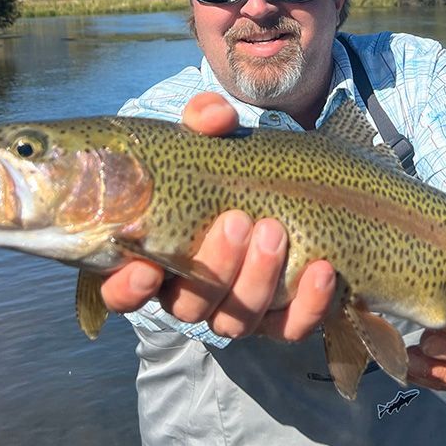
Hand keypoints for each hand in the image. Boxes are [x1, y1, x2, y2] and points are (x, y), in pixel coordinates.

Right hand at [100, 92, 336, 339]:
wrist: (285, 186)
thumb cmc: (227, 165)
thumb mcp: (210, 137)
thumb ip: (204, 120)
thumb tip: (217, 118)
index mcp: (155, 259)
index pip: (122, 294)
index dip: (128, 289)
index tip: (147, 266)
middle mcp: (191, 294)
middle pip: (189, 306)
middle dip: (214, 268)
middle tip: (238, 220)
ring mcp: (235, 311)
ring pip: (237, 321)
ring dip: (257, 280)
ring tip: (275, 230)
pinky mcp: (280, 320)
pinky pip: (291, 328)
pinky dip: (308, 305)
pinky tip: (323, 270)